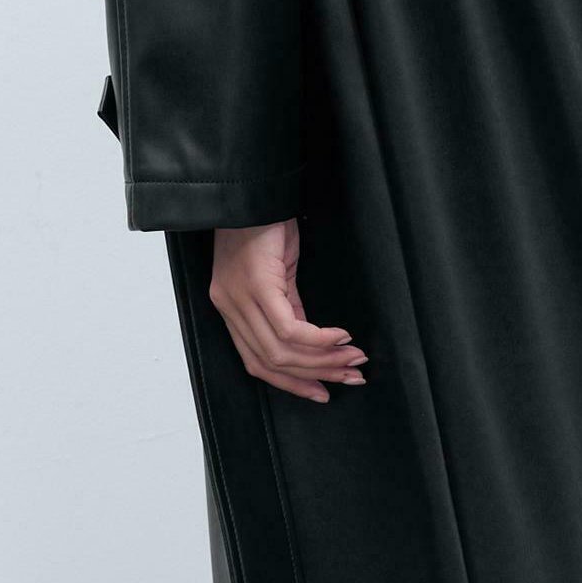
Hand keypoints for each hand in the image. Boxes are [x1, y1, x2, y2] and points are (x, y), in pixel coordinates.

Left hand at [209, 220, 365, 403]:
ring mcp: (238, 298)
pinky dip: (318, 338)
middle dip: (316, 374)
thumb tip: (313, 342)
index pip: (257, 363)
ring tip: (352, 357)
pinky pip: (289, 328)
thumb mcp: (278, 275)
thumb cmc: (264, 225)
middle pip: (271, 362)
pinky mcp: (255, 286)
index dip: (292, 384)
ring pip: (280, 351)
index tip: (322, 392)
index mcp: (231, 309)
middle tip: (351, 374)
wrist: (253, 190)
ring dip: (323, 359)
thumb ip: (289, 309)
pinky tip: (341, 336)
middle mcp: (228, 308)